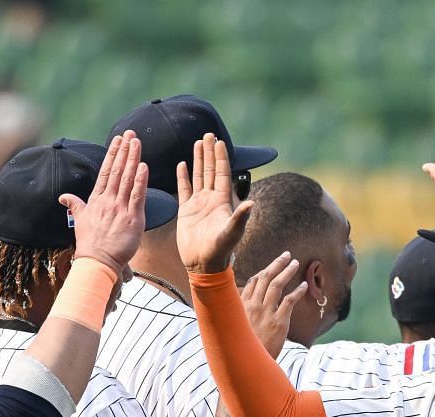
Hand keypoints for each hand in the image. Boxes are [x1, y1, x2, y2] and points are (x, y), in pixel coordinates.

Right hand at [66, 131, 147, 279]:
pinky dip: (140, 181)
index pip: (106, 171)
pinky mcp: (132, 219)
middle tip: (131, 134)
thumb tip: (63, 196)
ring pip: (127, 179)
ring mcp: (120, 208)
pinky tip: (143, 167)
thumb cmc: (89, 243)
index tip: (118, 140)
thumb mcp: (80, 220)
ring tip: (137, 143)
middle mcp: (108, 200)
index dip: (113, 154)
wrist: (97, 261)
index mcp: (97, 199)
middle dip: (125, 150)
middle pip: (117, 170)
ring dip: (133, 159)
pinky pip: (137, 196)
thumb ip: (74, 205)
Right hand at [174, 135, 252, 276]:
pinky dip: (183, 177)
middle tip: (208, 134)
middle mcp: (211, 199)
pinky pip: (184, 189)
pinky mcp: (186, 211)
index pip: (222, 173)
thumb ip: (240, 218)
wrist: (203, 265)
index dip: (221, 157)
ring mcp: (198, 204)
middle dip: (210, 152)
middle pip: (211, 170)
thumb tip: (252, 204)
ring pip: (199, 176)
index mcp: (222, 201)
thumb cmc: (220, 251)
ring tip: (197, 143)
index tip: (219, 141)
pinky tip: (182, 164)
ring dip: (198, 160)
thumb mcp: (232, 233)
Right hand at [241, 252, 304, 356]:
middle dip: (277, 264)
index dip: (264, 271)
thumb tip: (248, 309)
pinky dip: (298, 291)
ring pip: (277, 285)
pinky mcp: (278, 322)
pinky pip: (289, 301)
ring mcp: (265, 313)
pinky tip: (304, 285)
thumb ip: (243, 315)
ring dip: (287, 271)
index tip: (273, 266)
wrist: (246, 365)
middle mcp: (252, 305)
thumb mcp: (237, 328)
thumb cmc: (243, 347)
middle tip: (287, 255)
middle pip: (265, 277)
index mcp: (241, 306)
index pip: (253, 281)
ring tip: (296, 264)